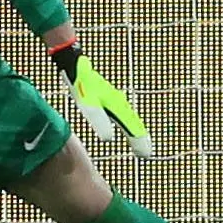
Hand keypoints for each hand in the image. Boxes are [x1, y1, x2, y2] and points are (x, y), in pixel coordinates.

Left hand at [52, 43, 154, 158]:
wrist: (76, 66)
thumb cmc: (81, 84)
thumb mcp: (88, 103)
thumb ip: (99, 119)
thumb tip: (110, 139)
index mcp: (117, 106)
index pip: (132, 127)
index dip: (139, 141)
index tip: (146, 156)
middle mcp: (120, 103)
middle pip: (133, 123)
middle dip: (139, 138)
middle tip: (146, 154)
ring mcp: (115, 99)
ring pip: (129, 118)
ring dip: (134, 131)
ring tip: (138, 141)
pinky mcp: (108, 98)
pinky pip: (122, 115)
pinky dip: (127, 123)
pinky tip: (123, 125)